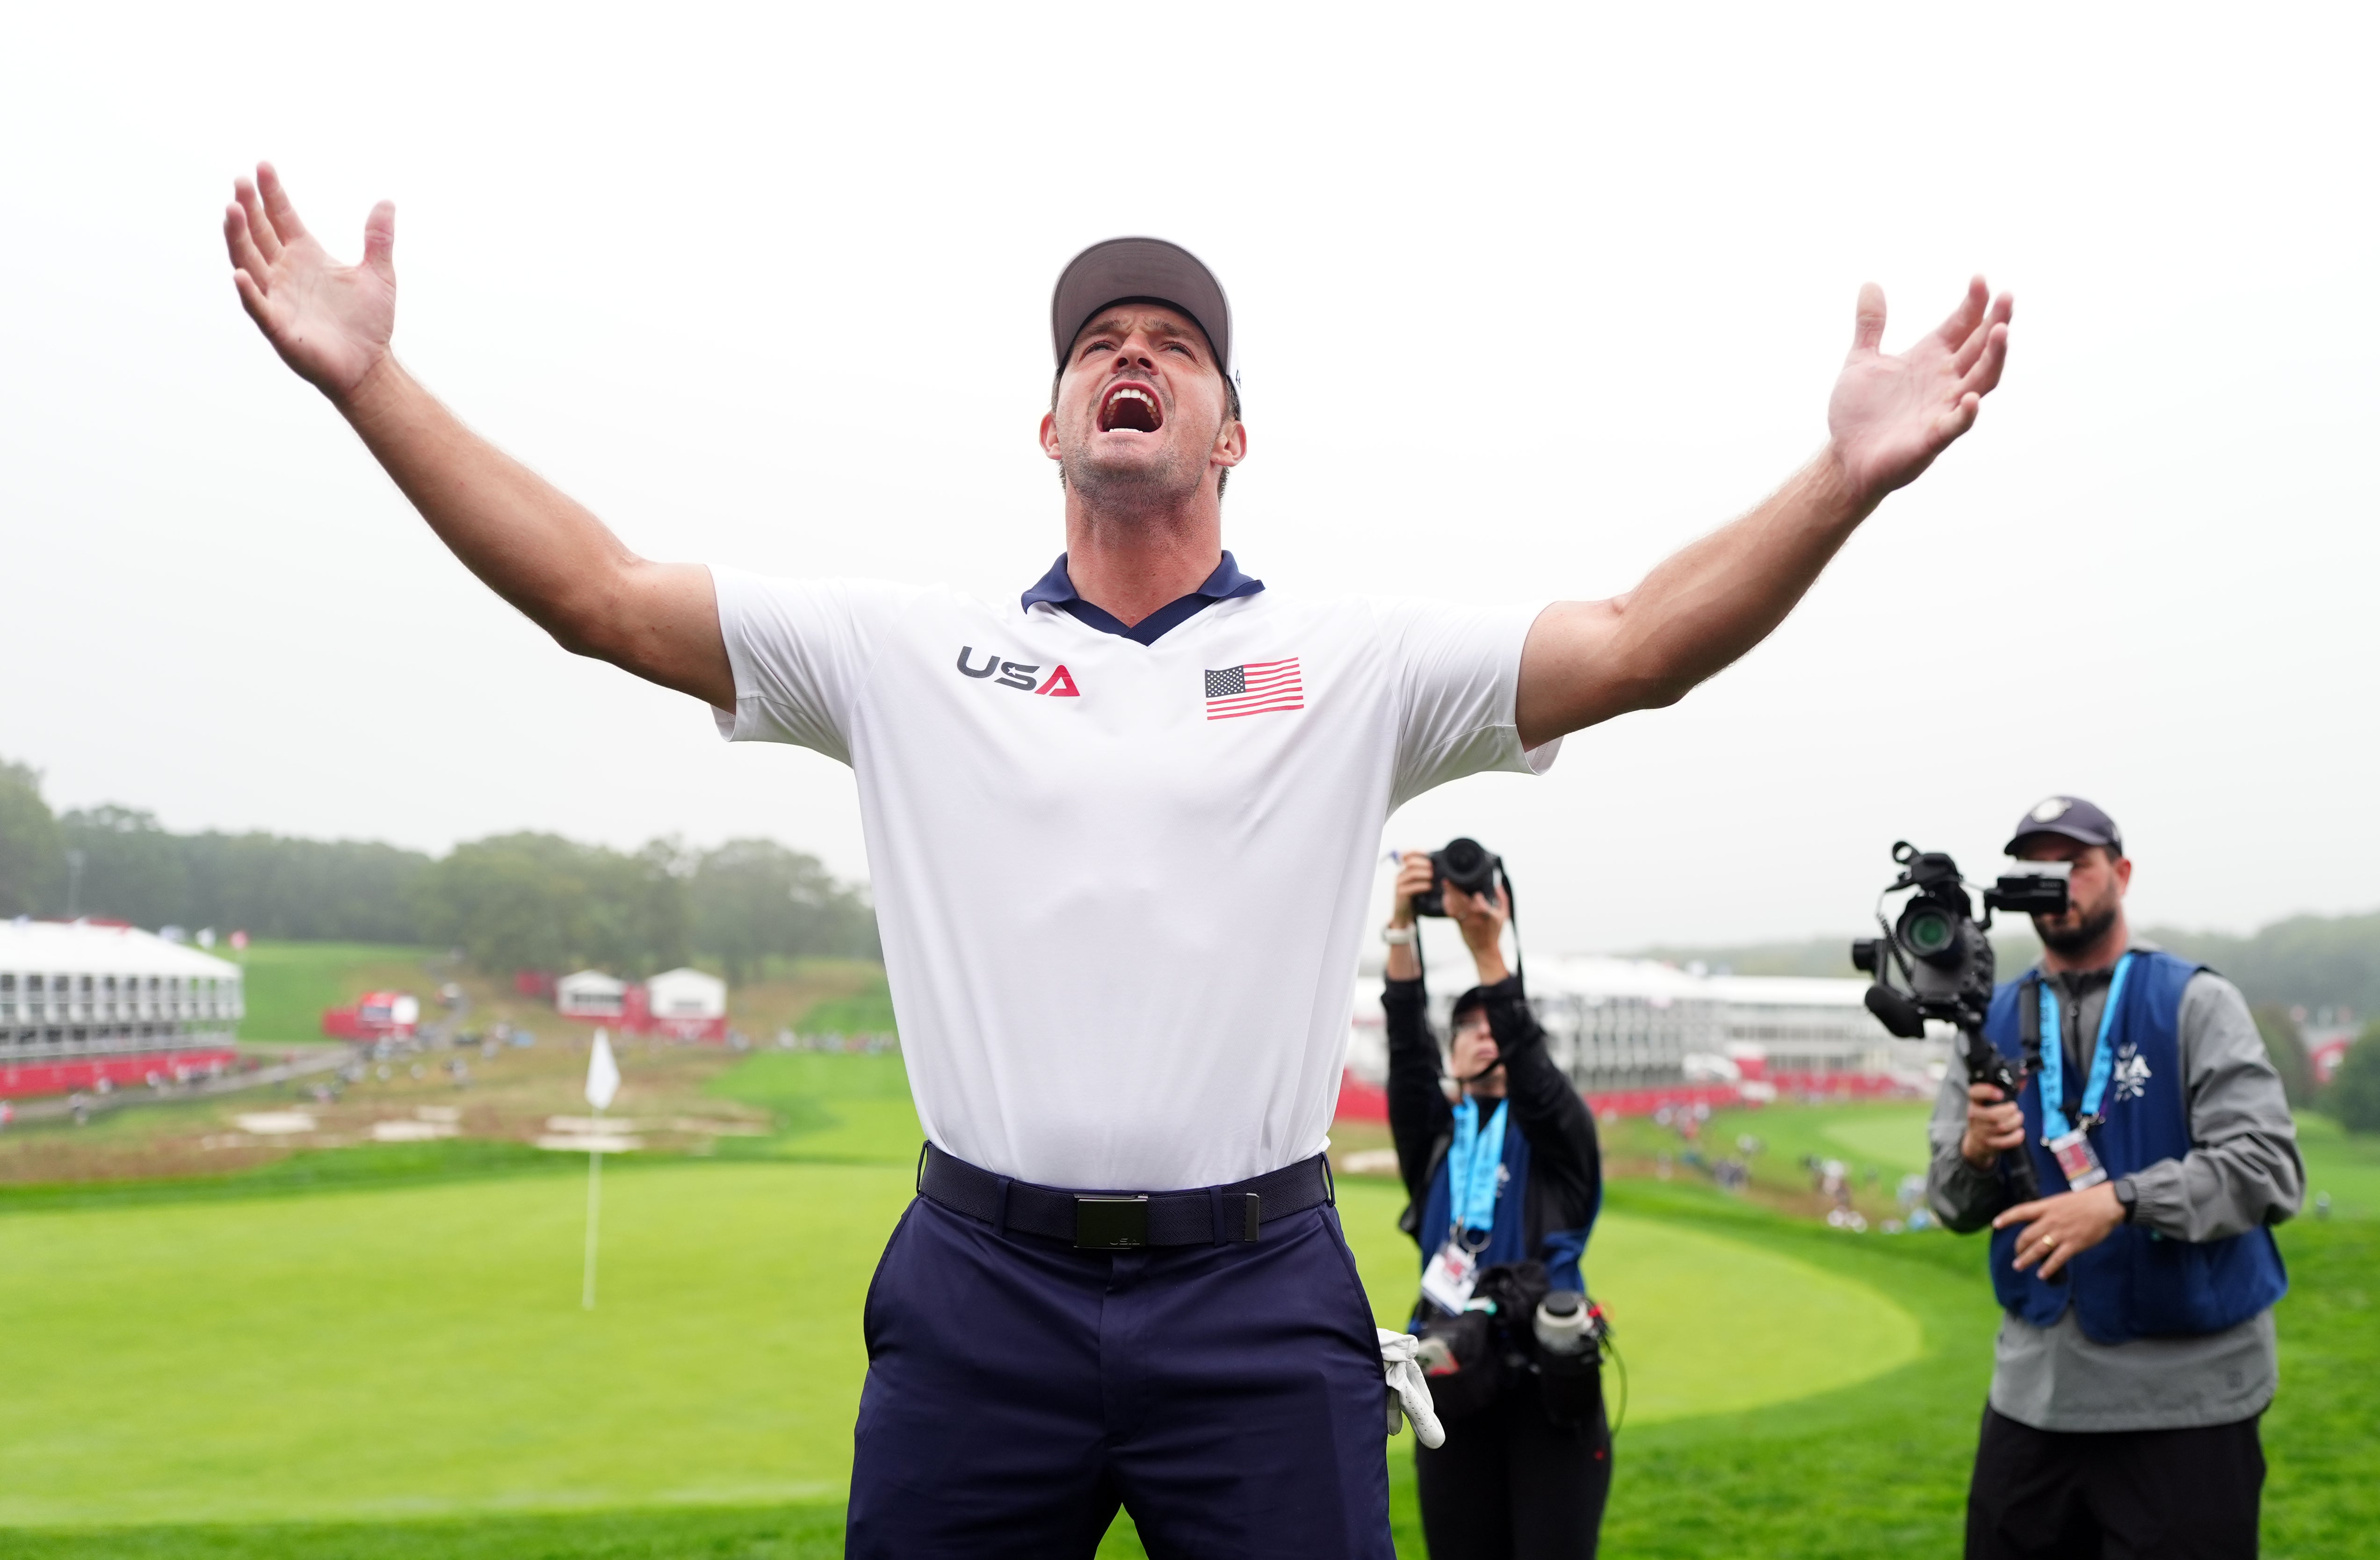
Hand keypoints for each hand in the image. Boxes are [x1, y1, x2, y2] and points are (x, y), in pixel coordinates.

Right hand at [224, 163, 396, 403]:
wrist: (369, 365)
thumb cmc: (369, 322)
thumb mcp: (378, 274)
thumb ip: (378, 239)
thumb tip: (387, 202)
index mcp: (306, 256)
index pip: (282, 217)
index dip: (272, 193)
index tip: (263, 166)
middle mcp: (285, 272)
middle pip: (259, 233)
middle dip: (249, 208)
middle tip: (240, 181)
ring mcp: (278, 298)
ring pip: (250, 262)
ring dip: (239, 237)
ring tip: (232, 210)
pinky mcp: (279, 326)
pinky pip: (258, 306)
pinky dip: (248, 291)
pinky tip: (239, 273)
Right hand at [1389, 850, 1435, 927]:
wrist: (1404, 914)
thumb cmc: (1414, 898)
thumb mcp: (1417, 884)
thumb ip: (1424, 875)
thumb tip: (1438, 867)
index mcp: (1405, 871)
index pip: (1406, 856)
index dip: (1415, 852)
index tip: (1427, 853)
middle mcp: (1400, 875)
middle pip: (1410, 862)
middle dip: (1423, 863)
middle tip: (1432, 867)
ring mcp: (1399, 884)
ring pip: (1411, 873)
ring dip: (1423, 873)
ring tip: (1432, 876)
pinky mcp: (1400, 893)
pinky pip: (1411, 886)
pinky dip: (1421, 885)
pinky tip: (1429, 887)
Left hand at [1441, 882, 1509, 984]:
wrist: (1485, 949)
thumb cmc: (1494, 932)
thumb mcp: (1504, 915)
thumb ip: (1502, 898)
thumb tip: (1498, 884)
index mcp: (1486, 914)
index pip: (1478, 900)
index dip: (1477, 895)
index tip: (1477, 893)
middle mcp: (1473, 917)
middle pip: (1461, 901)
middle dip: (1453, 890)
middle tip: (1447, 880)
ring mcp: (1464, 920)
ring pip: (1454, 905)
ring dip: (1449, 895)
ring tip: (1446, 885)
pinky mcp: (1458, 923)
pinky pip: (1450, 912)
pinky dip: (1447, 903)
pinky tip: (1446, 896)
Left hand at [1825, 277, 2012, 504]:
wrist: (1845, 456)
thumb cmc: (1859, 413)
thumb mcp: (1861, 360)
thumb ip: (1870, 325)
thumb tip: (1870, 284)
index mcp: (1930, 358)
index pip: (1962, 325)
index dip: (1973, 303)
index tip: (1979, 278)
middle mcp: (1944, 380)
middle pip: (1980, 347)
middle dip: (1996, 321)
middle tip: (2007, 296)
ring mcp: (1942, 408)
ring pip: (1980, 381)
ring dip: (1993, 358)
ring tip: (2002, 331)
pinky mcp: (1932, 438)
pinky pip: (1956, 424)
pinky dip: (1966, 412)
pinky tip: (1971, 398)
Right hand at [1960, 1082, 2024, 1169]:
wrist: (1977, 1142)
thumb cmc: (1987, 1117)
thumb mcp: (1990, 1102)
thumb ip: (2008, 1089)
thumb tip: (2024, 1075)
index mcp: (1975, 1102)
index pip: (1974, 1093)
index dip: (1987, 1091)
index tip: (2000, 1093)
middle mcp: (1975, 1117)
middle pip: (1992, 1115)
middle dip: (2009, 1111)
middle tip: (2014, 1108)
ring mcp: (1981, 1132)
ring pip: (2000, 1127)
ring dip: (2015, 1122)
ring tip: (2018, 1118)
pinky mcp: (1990, 1144)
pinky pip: (2005, 1142)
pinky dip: (2016, 1137)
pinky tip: (2020, 1132)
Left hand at [1993, 1182, 2123, 1279]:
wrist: (2106, 1204)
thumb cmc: (2086, 1202)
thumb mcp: (2061, 1201)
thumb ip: (2049, 1211)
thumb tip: (2039, 1221)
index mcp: (2046, 1207)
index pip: (2020, 1211)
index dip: (2007, 1218)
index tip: (1996, 1224)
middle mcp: (2050, 1220)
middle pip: (2026, 1235)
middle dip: (2018, 1247)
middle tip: (2016, 1254)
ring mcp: (2061, 1233)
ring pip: (2038, 1249)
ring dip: (2026, 1259)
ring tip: (2018, 1266)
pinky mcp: (2074, 1244)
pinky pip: (2057, 1258)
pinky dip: (2048, 1268)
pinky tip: (2042, 1274)